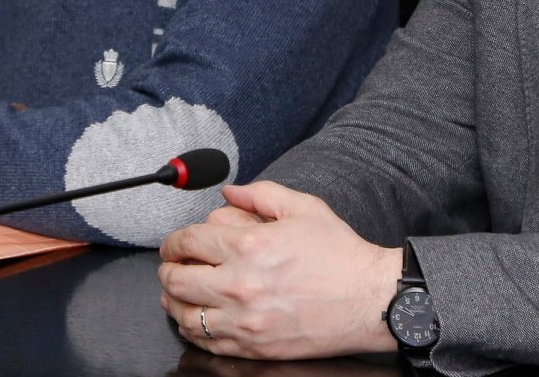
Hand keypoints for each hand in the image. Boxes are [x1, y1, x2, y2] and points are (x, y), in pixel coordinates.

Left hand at [158, 181, 402, 360]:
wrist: (370, 300)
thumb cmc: (341, 255)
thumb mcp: (303, 207)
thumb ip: (260, 193)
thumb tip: (229, 191)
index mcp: (250, 246)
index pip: (187, 241)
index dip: (172, 241)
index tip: (174, 244)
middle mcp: (241, 285)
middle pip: (176, 279)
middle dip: (168, 269)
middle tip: (172, 266)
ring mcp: (246, 320)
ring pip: (184, 315)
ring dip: (173, 301)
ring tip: (177, 293)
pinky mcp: (254, 347)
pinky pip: (206, 342)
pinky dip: (192, 330)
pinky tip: (196, 319)